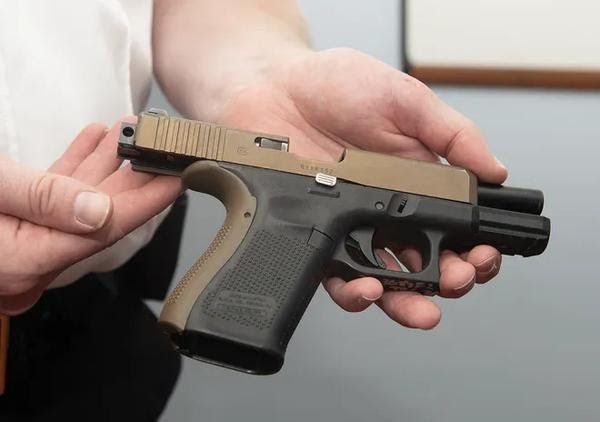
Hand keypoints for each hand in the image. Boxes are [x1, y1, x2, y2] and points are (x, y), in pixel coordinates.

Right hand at [0, 120, 181, 314]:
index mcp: (29, 257)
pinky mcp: (13, 220)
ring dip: (106, 164)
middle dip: (134, 177)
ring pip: (78, 199)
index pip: (107, 230)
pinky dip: (75, 166)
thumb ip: (42, 200)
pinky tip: (94, 140)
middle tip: (164, 150)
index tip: (179, 179)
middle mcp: (32, 253)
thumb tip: (98, 211)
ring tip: (130, 132)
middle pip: (101, 215)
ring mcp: (23, 238)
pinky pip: (53, 194)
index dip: (147, 202)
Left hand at [217, 48, 507, 328]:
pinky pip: (335, 275)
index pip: (457, 227)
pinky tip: (366, 287)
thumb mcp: (406, 100)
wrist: (272, 88)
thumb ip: (452, 134)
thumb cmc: (336, 86)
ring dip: (408, 301)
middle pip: (428, 263)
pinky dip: (354, 291)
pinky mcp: (315, 235)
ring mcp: (350, 227)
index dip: (475, 248)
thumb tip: (496, 171)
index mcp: (418, 182)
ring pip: (385, 281)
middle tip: (460, 279)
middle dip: (451, 281)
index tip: (485, 255)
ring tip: (422, 306)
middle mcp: (387, 212)